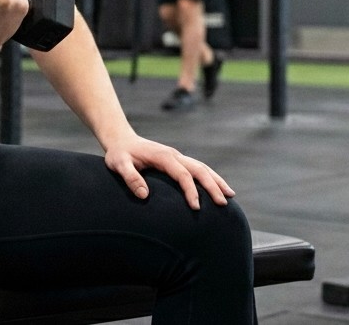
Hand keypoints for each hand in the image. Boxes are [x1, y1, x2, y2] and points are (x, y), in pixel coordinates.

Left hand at [102, 133, 234, 209]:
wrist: (121, 140)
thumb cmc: (119, 154)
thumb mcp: (118, 164)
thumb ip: (130, 178)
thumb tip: (144, 195)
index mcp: (162, 156)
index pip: (182, 174)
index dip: (190, 190)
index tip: (196, 207)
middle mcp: (174, 155)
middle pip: (199, 169)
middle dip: (212, 185)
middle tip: (223, 203)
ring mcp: (177, 156)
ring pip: (202, 167)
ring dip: (216, 180)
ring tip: (230, 195)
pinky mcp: (177, 161)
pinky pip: (198, 168)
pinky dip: (210, 177)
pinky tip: (218, 188)